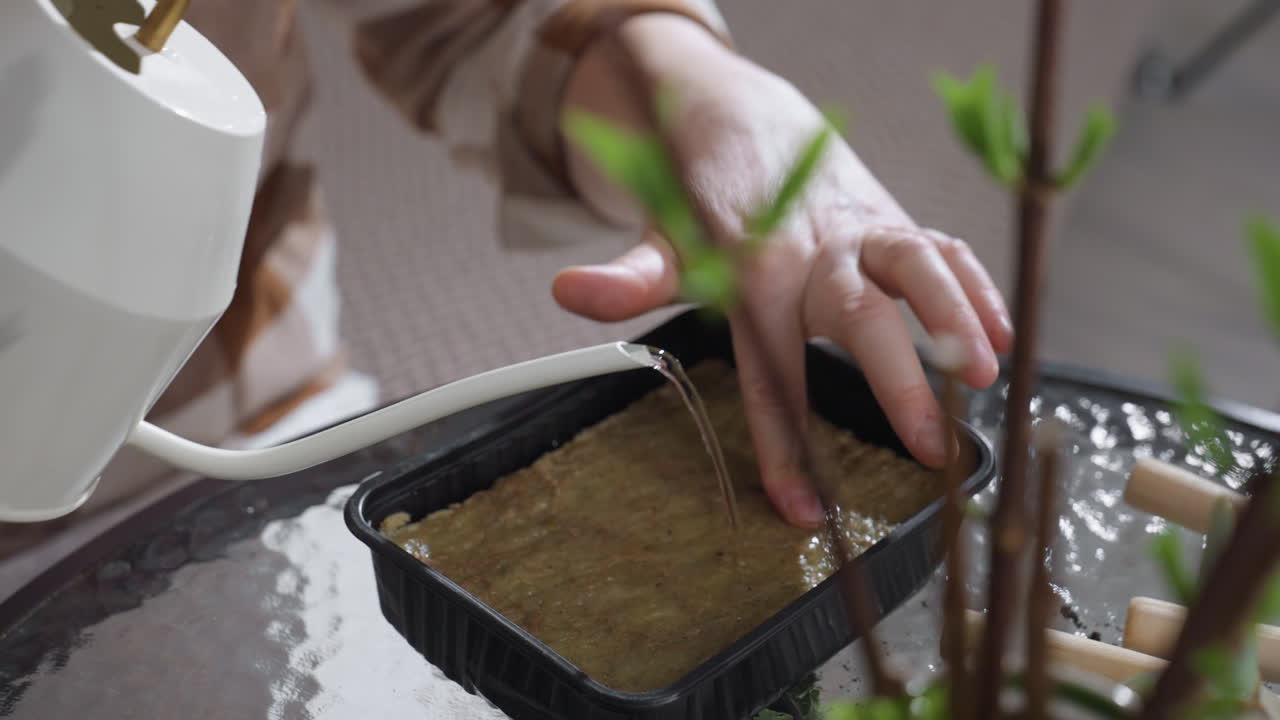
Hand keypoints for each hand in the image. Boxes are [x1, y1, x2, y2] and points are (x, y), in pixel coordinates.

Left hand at [553, 14, 1011, 527]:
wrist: (747, 119)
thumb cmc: (703, 200)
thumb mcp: (658, 240)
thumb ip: (628, 276)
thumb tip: (569, 291)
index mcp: (751, 269)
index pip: (769, 370)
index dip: (783, 444)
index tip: (803, 509)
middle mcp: (812, 248)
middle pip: (856, 315)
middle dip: (894, 381)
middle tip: (927, 447)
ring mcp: (857, 228)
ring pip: (914, 264)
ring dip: (953, 317)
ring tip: (984, 376)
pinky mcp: (890, 216)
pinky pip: (942, 246)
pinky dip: (975, 286)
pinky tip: (1001, 335)